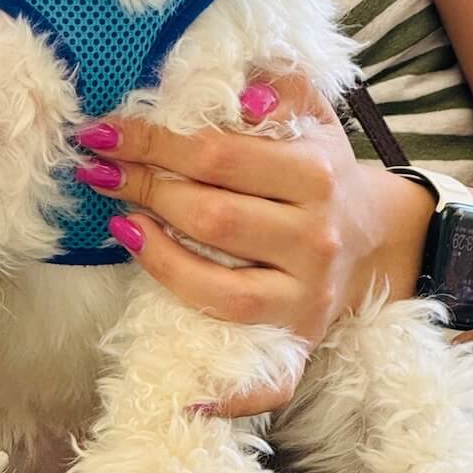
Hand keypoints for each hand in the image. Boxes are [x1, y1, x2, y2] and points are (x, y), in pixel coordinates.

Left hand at [73, 76, 432, 415]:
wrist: (374, 236)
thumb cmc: (319, 171)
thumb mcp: (310, 117)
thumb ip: (278, 87)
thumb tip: (241, 79)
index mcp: (315, 175)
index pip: (217, 155)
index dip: (153, 142)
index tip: (106, 131)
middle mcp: (315, 239)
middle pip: (210, 217)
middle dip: (143, 188)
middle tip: (98, 170)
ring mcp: (306, 299)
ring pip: (220, 290)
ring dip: (157, 258)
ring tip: (120, 225)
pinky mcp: (299, 345)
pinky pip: (263, 379)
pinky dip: (224, 392)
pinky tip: (183, 393)